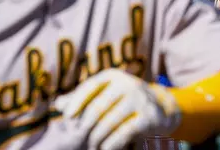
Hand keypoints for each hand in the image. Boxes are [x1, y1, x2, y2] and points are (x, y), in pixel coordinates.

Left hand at [55, 69, 179, 149]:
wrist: (161, 107)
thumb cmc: (123, 102)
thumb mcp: (105, 94)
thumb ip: (82, 98)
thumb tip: (59, 103)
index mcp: (113, 76)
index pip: (91, 86)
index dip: (77, 101)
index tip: (67, 116)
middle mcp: (128, 84)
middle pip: (98, 107)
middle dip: (85, 127)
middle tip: (80, 139)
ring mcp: (140, 99)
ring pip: (109, 122)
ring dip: (96, 138)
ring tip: (92, 145)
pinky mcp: (149, 116)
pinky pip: (123, 133)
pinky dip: (111, 143)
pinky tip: (105, 147)